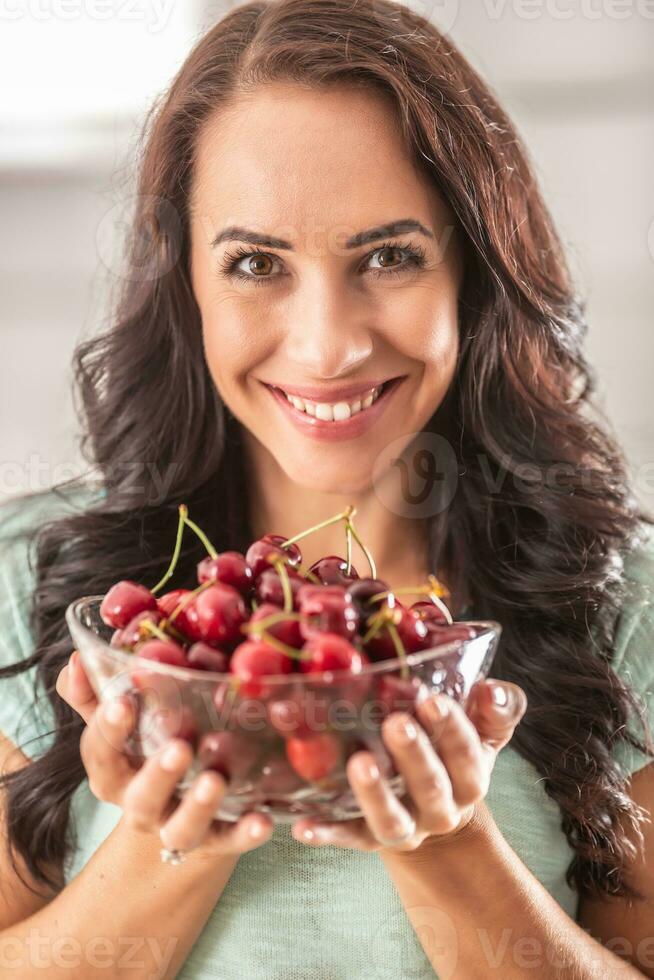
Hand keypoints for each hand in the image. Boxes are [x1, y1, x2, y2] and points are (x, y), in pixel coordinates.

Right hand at [56, 650, 273, 856]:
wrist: (176, 813)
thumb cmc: (146, 750)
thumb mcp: (121, 724)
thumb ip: (96, 695)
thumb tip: (76, 659)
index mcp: (114, 773)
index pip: (102, 752)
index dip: (109, 728)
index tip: (122, 702)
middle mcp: (142, 804)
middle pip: (142, 797)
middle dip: (158, 773)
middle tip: (180, 746)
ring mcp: (177, 826)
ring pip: (181, 827)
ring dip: (198, 805)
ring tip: (215, 780)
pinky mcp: (216, 840)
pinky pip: (229, 841)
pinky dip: (244, 833)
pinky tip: (262, 819)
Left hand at [290, 677, 526, 851]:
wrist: (431, 805)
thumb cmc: (452, 750)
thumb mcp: (482, 729)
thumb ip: (496, 707)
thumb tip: (491, 690)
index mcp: (469, 779)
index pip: (466, 755)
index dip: (452, 729)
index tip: (432, 699)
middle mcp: (440, 809)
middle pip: (431, 787)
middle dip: (414, 755)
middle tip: (396, 722)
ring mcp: (404, 827)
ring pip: (391, 819)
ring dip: (375, 793)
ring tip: (359, 763)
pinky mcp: (367, 837)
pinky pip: (347, 837)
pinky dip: (327, 832)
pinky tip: (304, 823)